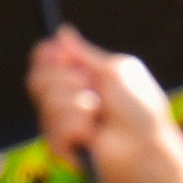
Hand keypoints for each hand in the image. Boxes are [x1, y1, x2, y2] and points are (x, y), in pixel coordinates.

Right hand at [26, 27, 182, 182]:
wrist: (144, 149)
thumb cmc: (139, 110)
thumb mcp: (115, 71)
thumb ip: (84, 54)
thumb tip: (62, 33)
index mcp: (83, 77)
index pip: (47, 61)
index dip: (46, 55)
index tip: (55, 53)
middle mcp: (69, 98)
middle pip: (38, 78)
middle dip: (62, 78)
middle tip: (87, 86)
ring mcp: (62, 122)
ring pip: (46, 101)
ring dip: (75, 104)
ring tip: (97, 114)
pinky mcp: (59, 145)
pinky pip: (52, 126)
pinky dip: (76, 125)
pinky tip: (92, 134)